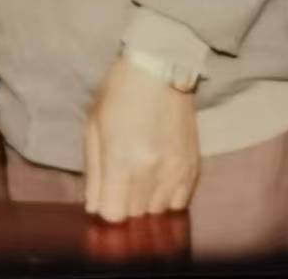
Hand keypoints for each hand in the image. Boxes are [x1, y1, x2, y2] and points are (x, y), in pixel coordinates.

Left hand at [84, 54, 198, 222]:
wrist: (159, 71)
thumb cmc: (118, 94)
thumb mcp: (93, 128)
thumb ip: (94, 172)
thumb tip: (93, 207)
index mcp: (122, 160)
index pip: (114, 214)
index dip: (104, 210)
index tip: (101, 198)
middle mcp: (153, 172)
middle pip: (136, 217)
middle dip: (122, 206)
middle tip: (115, 185)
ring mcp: (177, 172)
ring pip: (158, 212)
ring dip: (144, 204)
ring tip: (135, 180)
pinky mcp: (193, 169)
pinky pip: (180, 203)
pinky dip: (165, 199)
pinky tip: (155, 181)